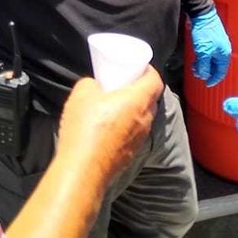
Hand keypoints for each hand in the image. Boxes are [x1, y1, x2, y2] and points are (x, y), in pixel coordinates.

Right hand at [56, 67, 161, 184]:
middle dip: (139, 90)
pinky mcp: (130, 155)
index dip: (148, 71)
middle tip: (122, 86)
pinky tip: (106, 130)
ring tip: (112, 107)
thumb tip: (94, 85)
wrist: (82, 170)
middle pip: (150, 100)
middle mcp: (145, 120)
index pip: (156, 80)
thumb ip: (91, 83)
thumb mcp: (82, 93)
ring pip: (142, 119)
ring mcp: (139, 140)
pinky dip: (125, 128)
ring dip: (132, 111)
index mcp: (139, 100)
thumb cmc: (86, 128)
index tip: (137, 68)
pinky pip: (132, 135)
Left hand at [190, 9, 232, 86]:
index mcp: (224, 54)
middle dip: (206, 71)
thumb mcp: (203, 53)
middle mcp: (223, 50)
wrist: (201, 14)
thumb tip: (204, 76)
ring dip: (203, 65)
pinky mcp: (212, 38)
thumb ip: (204, 66)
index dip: (214, 79)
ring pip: (211, 59)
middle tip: (197, 73)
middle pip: (216, 66)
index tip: (207, 84)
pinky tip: (197, 56)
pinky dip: (203, 57)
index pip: (221, 72)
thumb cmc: (204, 32)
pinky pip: (209, 52)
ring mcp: (218, 43)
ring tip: (194, 66)